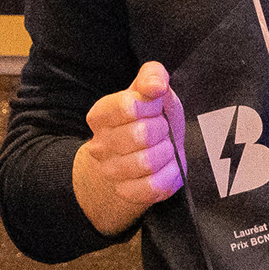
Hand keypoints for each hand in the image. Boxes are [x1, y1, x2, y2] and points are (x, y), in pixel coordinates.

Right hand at [75, 60, 189, 235]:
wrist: (149, 153)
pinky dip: (169, 174)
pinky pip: (155, 185)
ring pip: (148, 161)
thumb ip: (153, 76)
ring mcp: (111, 172)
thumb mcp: (153, 91)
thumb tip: (155, 86)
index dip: (151, 105)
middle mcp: (99, 145)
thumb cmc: (151, 118)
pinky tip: (166, 166)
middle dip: (162, 129)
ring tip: (163, 148)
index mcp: (100, 115)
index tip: (155, 108)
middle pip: (141, 134)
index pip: (128, 105)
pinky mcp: (127, 192)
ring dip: (166, 152)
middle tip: (162, 130)